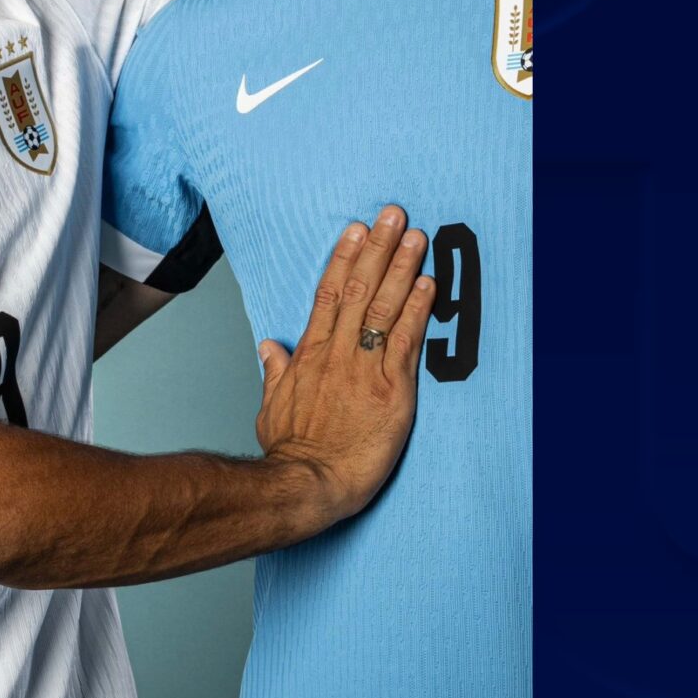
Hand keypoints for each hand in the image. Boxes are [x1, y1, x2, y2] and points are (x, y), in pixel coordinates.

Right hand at [253, 205, 434, 525]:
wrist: (307, 483)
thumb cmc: (291, 452)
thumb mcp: (272, 406)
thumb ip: (275, 372)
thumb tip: (269, 346)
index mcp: (309, 355)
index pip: (328, 294)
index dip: (344, 258)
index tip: (355, 231)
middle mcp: (337, 353)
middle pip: (360, 289)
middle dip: (377, 248)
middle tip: (392, 215)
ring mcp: (364, 369)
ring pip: (384, 306)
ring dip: (401, 267)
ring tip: (414, 236)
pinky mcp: (391, 390)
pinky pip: (406, 340)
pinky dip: (418, 310)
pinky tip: (428, 284)